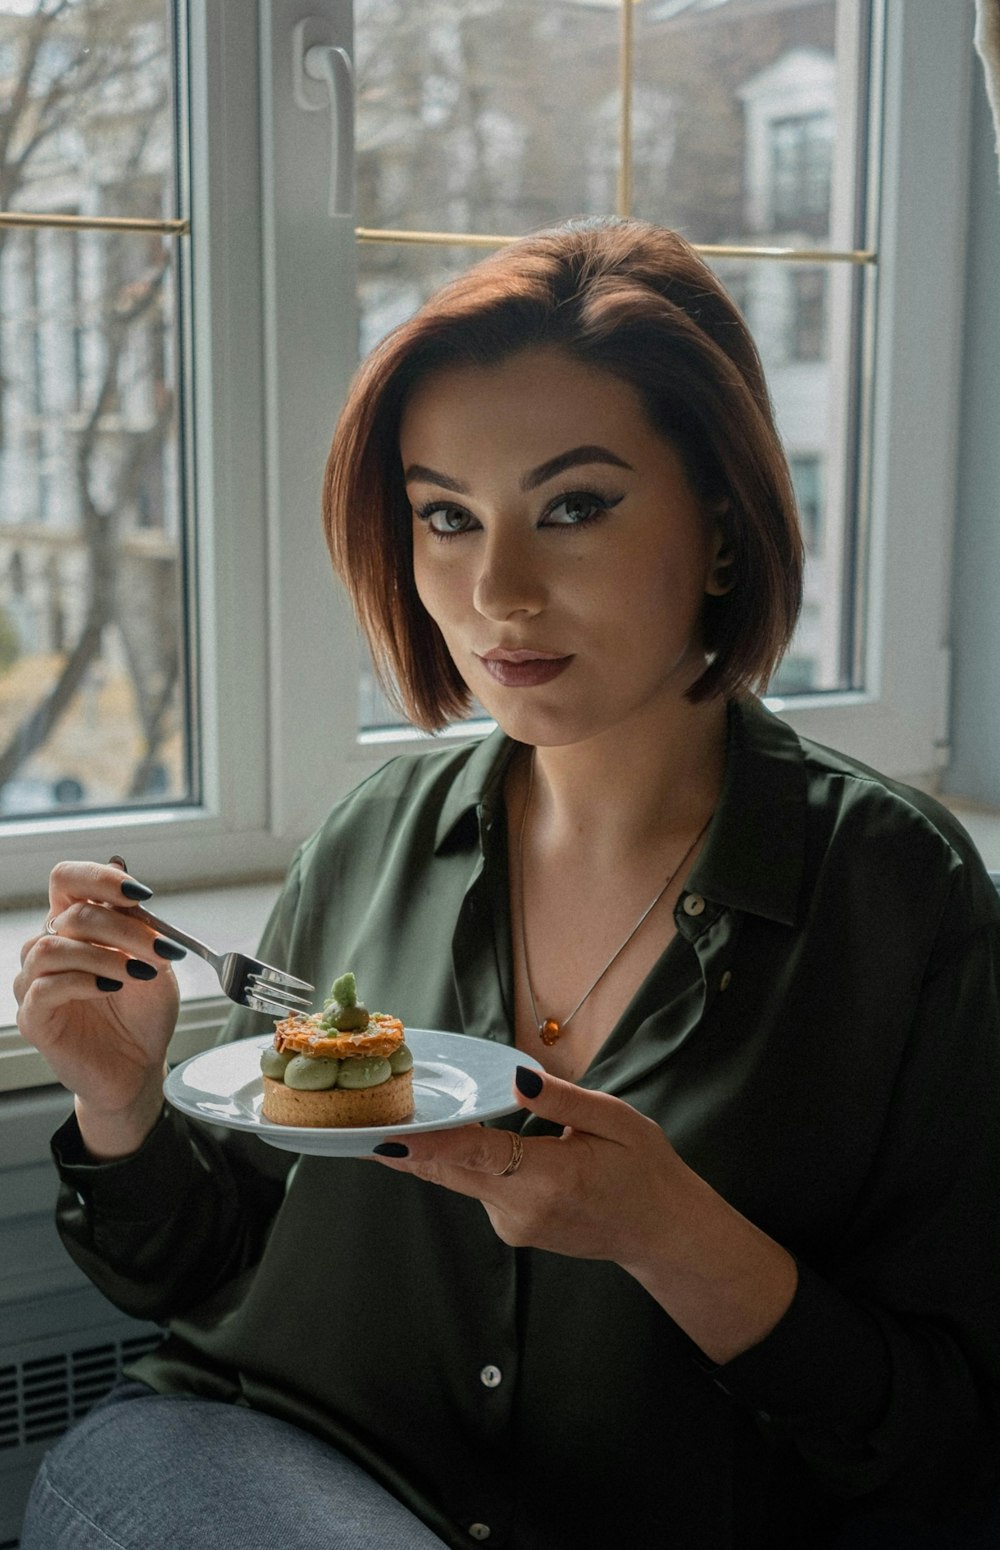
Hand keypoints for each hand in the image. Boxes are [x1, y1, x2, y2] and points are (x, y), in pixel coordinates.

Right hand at [14, 858, 180, 1155]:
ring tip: (139, 974)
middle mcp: (49, 947)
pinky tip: (111, 988)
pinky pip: (44, 987)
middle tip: (162, 949)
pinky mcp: (33, 1017)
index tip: (139, 894)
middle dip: (123, 928)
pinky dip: (82, 981)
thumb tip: (120, 865)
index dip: (98, 878)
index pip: (67, 880)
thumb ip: (137, 920)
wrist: (139, 1066)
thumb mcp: (154, 959)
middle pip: (70, 914)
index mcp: (76, 926)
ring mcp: (35, 982)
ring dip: (103, 956)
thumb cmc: (143, 1012)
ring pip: (52, 947)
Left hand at [373, 1066, 686, 1263]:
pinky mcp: (512, 1231)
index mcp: (551, 1178)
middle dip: (408, 1147)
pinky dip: (469, 1164)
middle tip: (364, 1119)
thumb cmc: (644, 1171)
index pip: (478, 1156)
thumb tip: (518, 1080)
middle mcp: (523, 1210)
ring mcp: (515, 1227)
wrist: (661, 1234)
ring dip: (442, 1150)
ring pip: (463, 1179)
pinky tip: (473, 1141)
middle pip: (453, 1171)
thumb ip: (563, 1101)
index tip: (386, 1140)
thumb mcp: (616, 1122)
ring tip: (408, 1118)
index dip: (430, 1145)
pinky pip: (479, 1189)